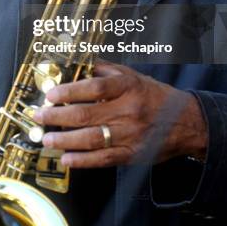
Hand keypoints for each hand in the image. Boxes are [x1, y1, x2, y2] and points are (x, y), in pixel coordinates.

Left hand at [33, 61, 207, 167]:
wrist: (186, 122)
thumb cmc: (155, 95)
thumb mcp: (133, 75)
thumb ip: (106, 70)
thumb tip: (79, 64)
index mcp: (128, 87)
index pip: (94, 88)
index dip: (69, 91)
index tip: (51, 94)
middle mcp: (128, 110)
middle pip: (87, 115)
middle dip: (58, 116)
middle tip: (40, 116)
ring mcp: (130, 135)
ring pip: (92, 139)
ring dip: (65, 140)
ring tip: (47, 138)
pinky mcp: (132, 155)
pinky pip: (103, 159)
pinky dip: (83, 161)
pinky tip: (66, 159)